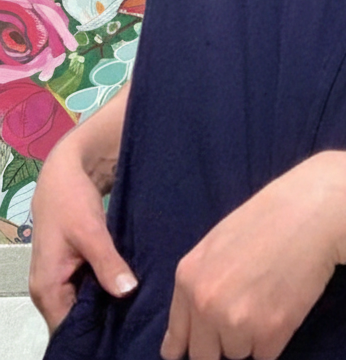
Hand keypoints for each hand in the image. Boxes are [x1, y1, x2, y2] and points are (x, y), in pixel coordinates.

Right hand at [29, 135, 137, 333]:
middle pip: (77, 320)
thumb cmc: (71, 199)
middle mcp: (51, 290)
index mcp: (48, 289)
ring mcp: (62, 278)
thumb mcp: (91, 231)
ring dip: (107, 302)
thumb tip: (127, 292)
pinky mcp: (74, 266)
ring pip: (86, 303)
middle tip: (138, 319)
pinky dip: (107, 287)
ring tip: (139, 306)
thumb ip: (107, 263)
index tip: (124, 333)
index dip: (94, 335)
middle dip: (104, 320)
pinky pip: (90, 287)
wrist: (66, 169)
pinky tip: (131, 286)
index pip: (68, 330)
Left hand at [160, 153, 345, 359]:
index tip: (195, 352)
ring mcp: (237, 321)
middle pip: (205, 356)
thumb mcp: (215, 245)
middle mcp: (205, 304)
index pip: (177, 340)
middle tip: (245, 313)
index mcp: (188, 279)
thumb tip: (178, 341)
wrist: (311, 212)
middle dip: (223, 342)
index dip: (188, 347)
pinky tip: (284, 306)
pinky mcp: (270, 333)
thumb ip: (196, 287)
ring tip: (269, 298)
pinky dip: (275, 339)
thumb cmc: (265, 221)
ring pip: (239, 354)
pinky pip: (266, 355)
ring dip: (252, 338)